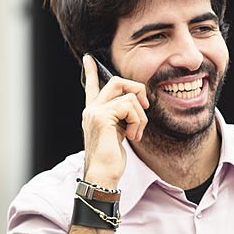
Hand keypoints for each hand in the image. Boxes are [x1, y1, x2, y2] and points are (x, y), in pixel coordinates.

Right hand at [81, 54, 148, 185]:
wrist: (103, 175)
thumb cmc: (111, 159)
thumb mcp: (118, 133)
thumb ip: (121, 117)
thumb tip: (135, 104)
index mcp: (94, 112)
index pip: (91, 87)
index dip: (90, 72)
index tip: (89, 58)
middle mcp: (91, 109)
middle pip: (116, 81)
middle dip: (136, 89)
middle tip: (145, 105)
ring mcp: (95, 112)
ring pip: (129, 96)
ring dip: (140, 117)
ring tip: (135, 133)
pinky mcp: (102, 117)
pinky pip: (130, 107)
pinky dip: (137, 122)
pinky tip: (132, 136)